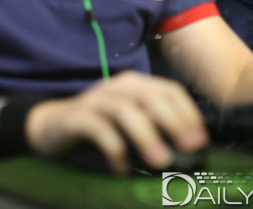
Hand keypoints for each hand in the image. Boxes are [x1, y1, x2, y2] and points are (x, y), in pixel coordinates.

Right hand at [24, 71, 208, 173]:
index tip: (200, 140)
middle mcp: (117, 87)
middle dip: (174, 121)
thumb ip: (153, 125)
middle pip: (150, 97)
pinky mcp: (77, 116)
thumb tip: (187, 146)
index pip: (169, 90)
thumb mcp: (129, 122)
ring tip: (160, 160)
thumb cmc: (99, 126)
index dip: (188, 112)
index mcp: (135, 85)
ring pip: (125, 109)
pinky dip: (113, 147)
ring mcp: (96, 99)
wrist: (51, 126)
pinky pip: (97, 128)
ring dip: (146, 134)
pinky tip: (120, 168)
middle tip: (189, 148)